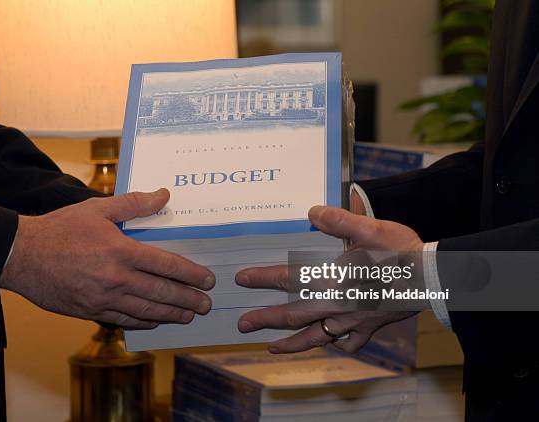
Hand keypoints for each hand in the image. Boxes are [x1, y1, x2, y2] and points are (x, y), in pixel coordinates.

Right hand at [0, 188, 214, 329]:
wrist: (22, 255)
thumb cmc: (60, 229)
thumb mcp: (97, 209)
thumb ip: (134, 204)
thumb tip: (163, 195)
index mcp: (122, 250)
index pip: (167, 265)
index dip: (191, 274)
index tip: (207, 279)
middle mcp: (117, 278)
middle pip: (162, 292)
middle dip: (188, 299)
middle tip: (207, 304)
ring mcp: (104, 298)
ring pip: (146, 310)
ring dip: (171, 314)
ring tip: (189, 316)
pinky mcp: (90, 311)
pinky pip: (124, 320)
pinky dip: (144, 322)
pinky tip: (156, 322)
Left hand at [236, 206, 422, 352]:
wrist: (433, 278)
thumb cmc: (401, 253)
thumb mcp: (370, 228)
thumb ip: (338, 220)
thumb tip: (311, 212)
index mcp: (333, 279)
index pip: (288, 279)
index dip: (262, 278)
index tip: (242, 279)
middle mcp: (337, 304)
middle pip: (293, 315)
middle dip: (265, 319)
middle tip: (243, 324)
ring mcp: (353, 320)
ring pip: (315, 337)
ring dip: (290, 344)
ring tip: (271, 348)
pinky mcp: (369, 328)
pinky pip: (347, 342)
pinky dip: (334, 344)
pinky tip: (328, 343)